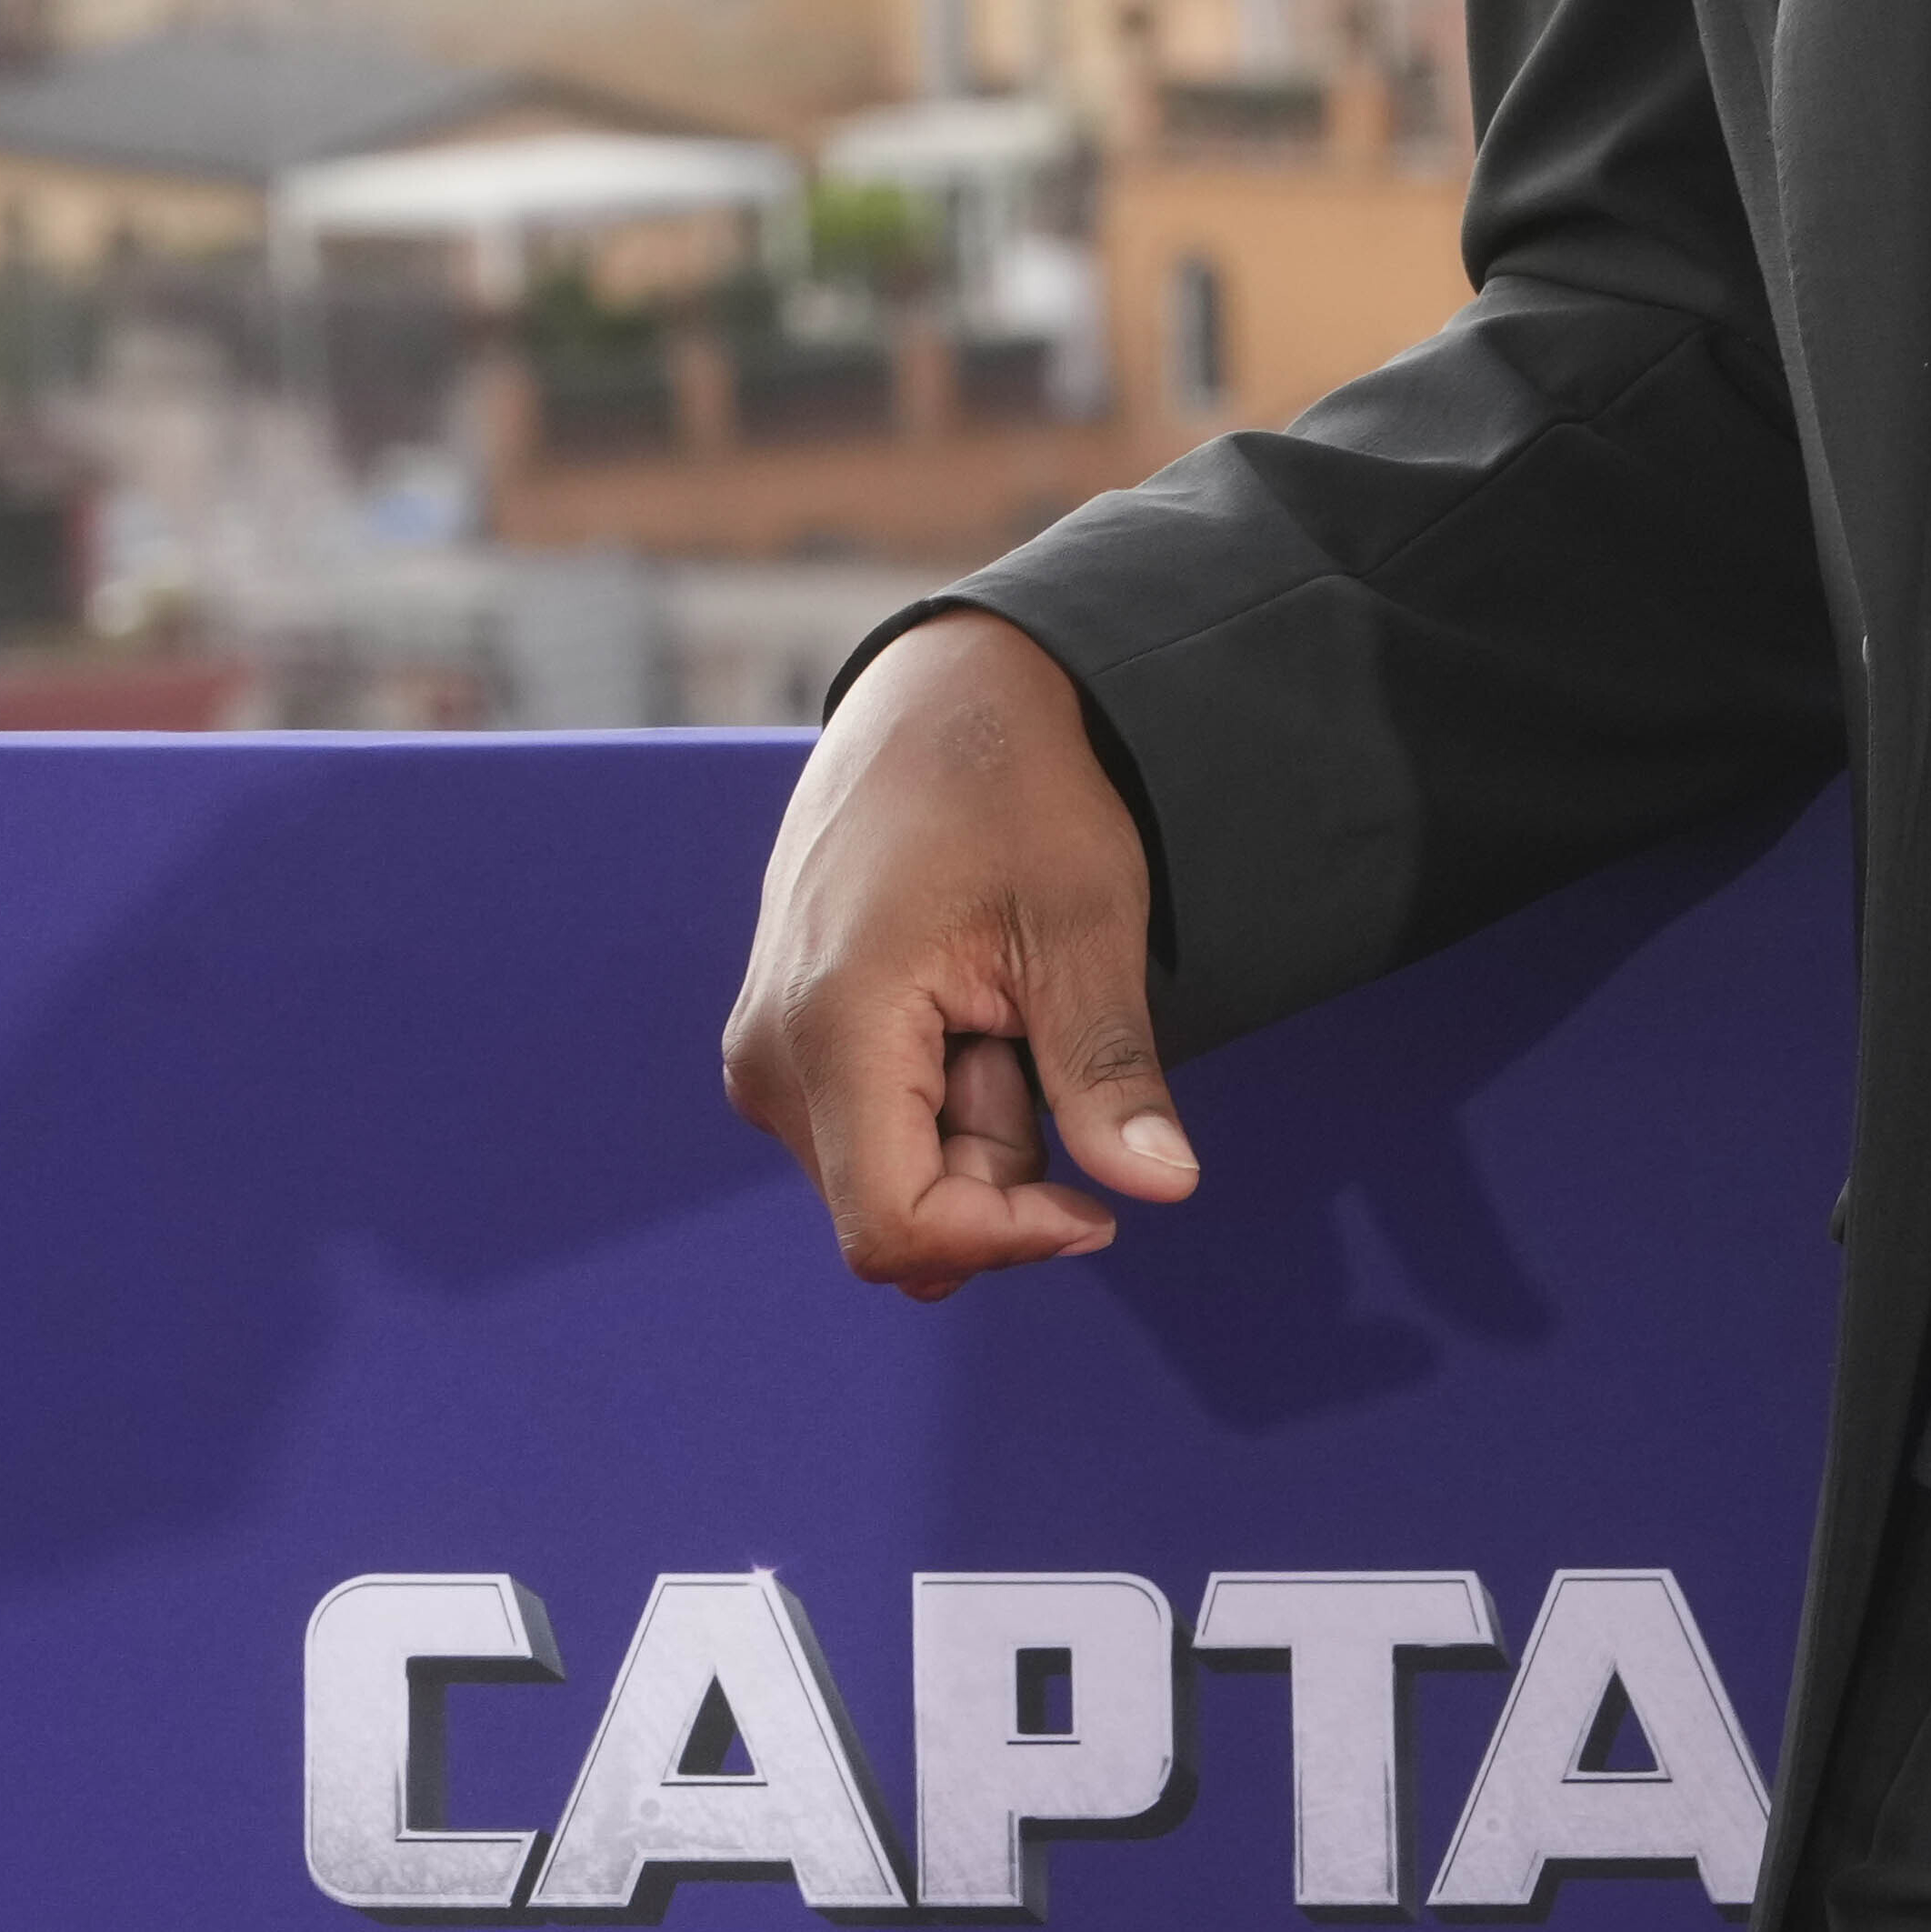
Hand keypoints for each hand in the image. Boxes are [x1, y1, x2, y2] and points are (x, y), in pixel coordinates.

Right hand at [718, 610, 1198, 1298]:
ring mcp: (767, 1047)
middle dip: (997, 1157)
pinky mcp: (783, 1036)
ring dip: (975, 1122)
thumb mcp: (1086, 923)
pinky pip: (872, 1126)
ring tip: (1000, 996)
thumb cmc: (1016, 786)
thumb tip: (1163, 1188)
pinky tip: (967, 1001)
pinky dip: (943, 1093)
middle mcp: (770, 1057)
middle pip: (900, 1206)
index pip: (897, 1230)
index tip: (1096, 1202)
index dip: (1008, 1238)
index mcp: (830, 1029)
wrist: (942, 693)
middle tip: (1034, 1024)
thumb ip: (1107, 1070)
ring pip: (891, 1173)